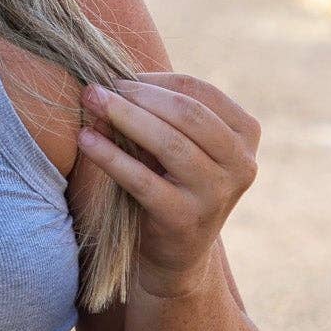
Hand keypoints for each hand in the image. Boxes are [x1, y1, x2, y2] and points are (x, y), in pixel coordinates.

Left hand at [76, 71, 259, 295]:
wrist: (176, 253)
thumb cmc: (173, 180)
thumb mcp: (179, 143)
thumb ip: (158, 112)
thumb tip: (108, 80)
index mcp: (245, 134)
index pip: (199, 91)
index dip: (155, 80)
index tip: (119, 77)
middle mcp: (241, 164)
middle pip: (187, 114)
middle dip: (138, 95)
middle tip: (97, 86)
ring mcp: (216, 194)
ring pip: (169, 143)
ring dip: (123, 117)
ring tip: (90, 102)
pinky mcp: (184, 219)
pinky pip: (142, 180)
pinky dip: (110, 156)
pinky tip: (85, 139)